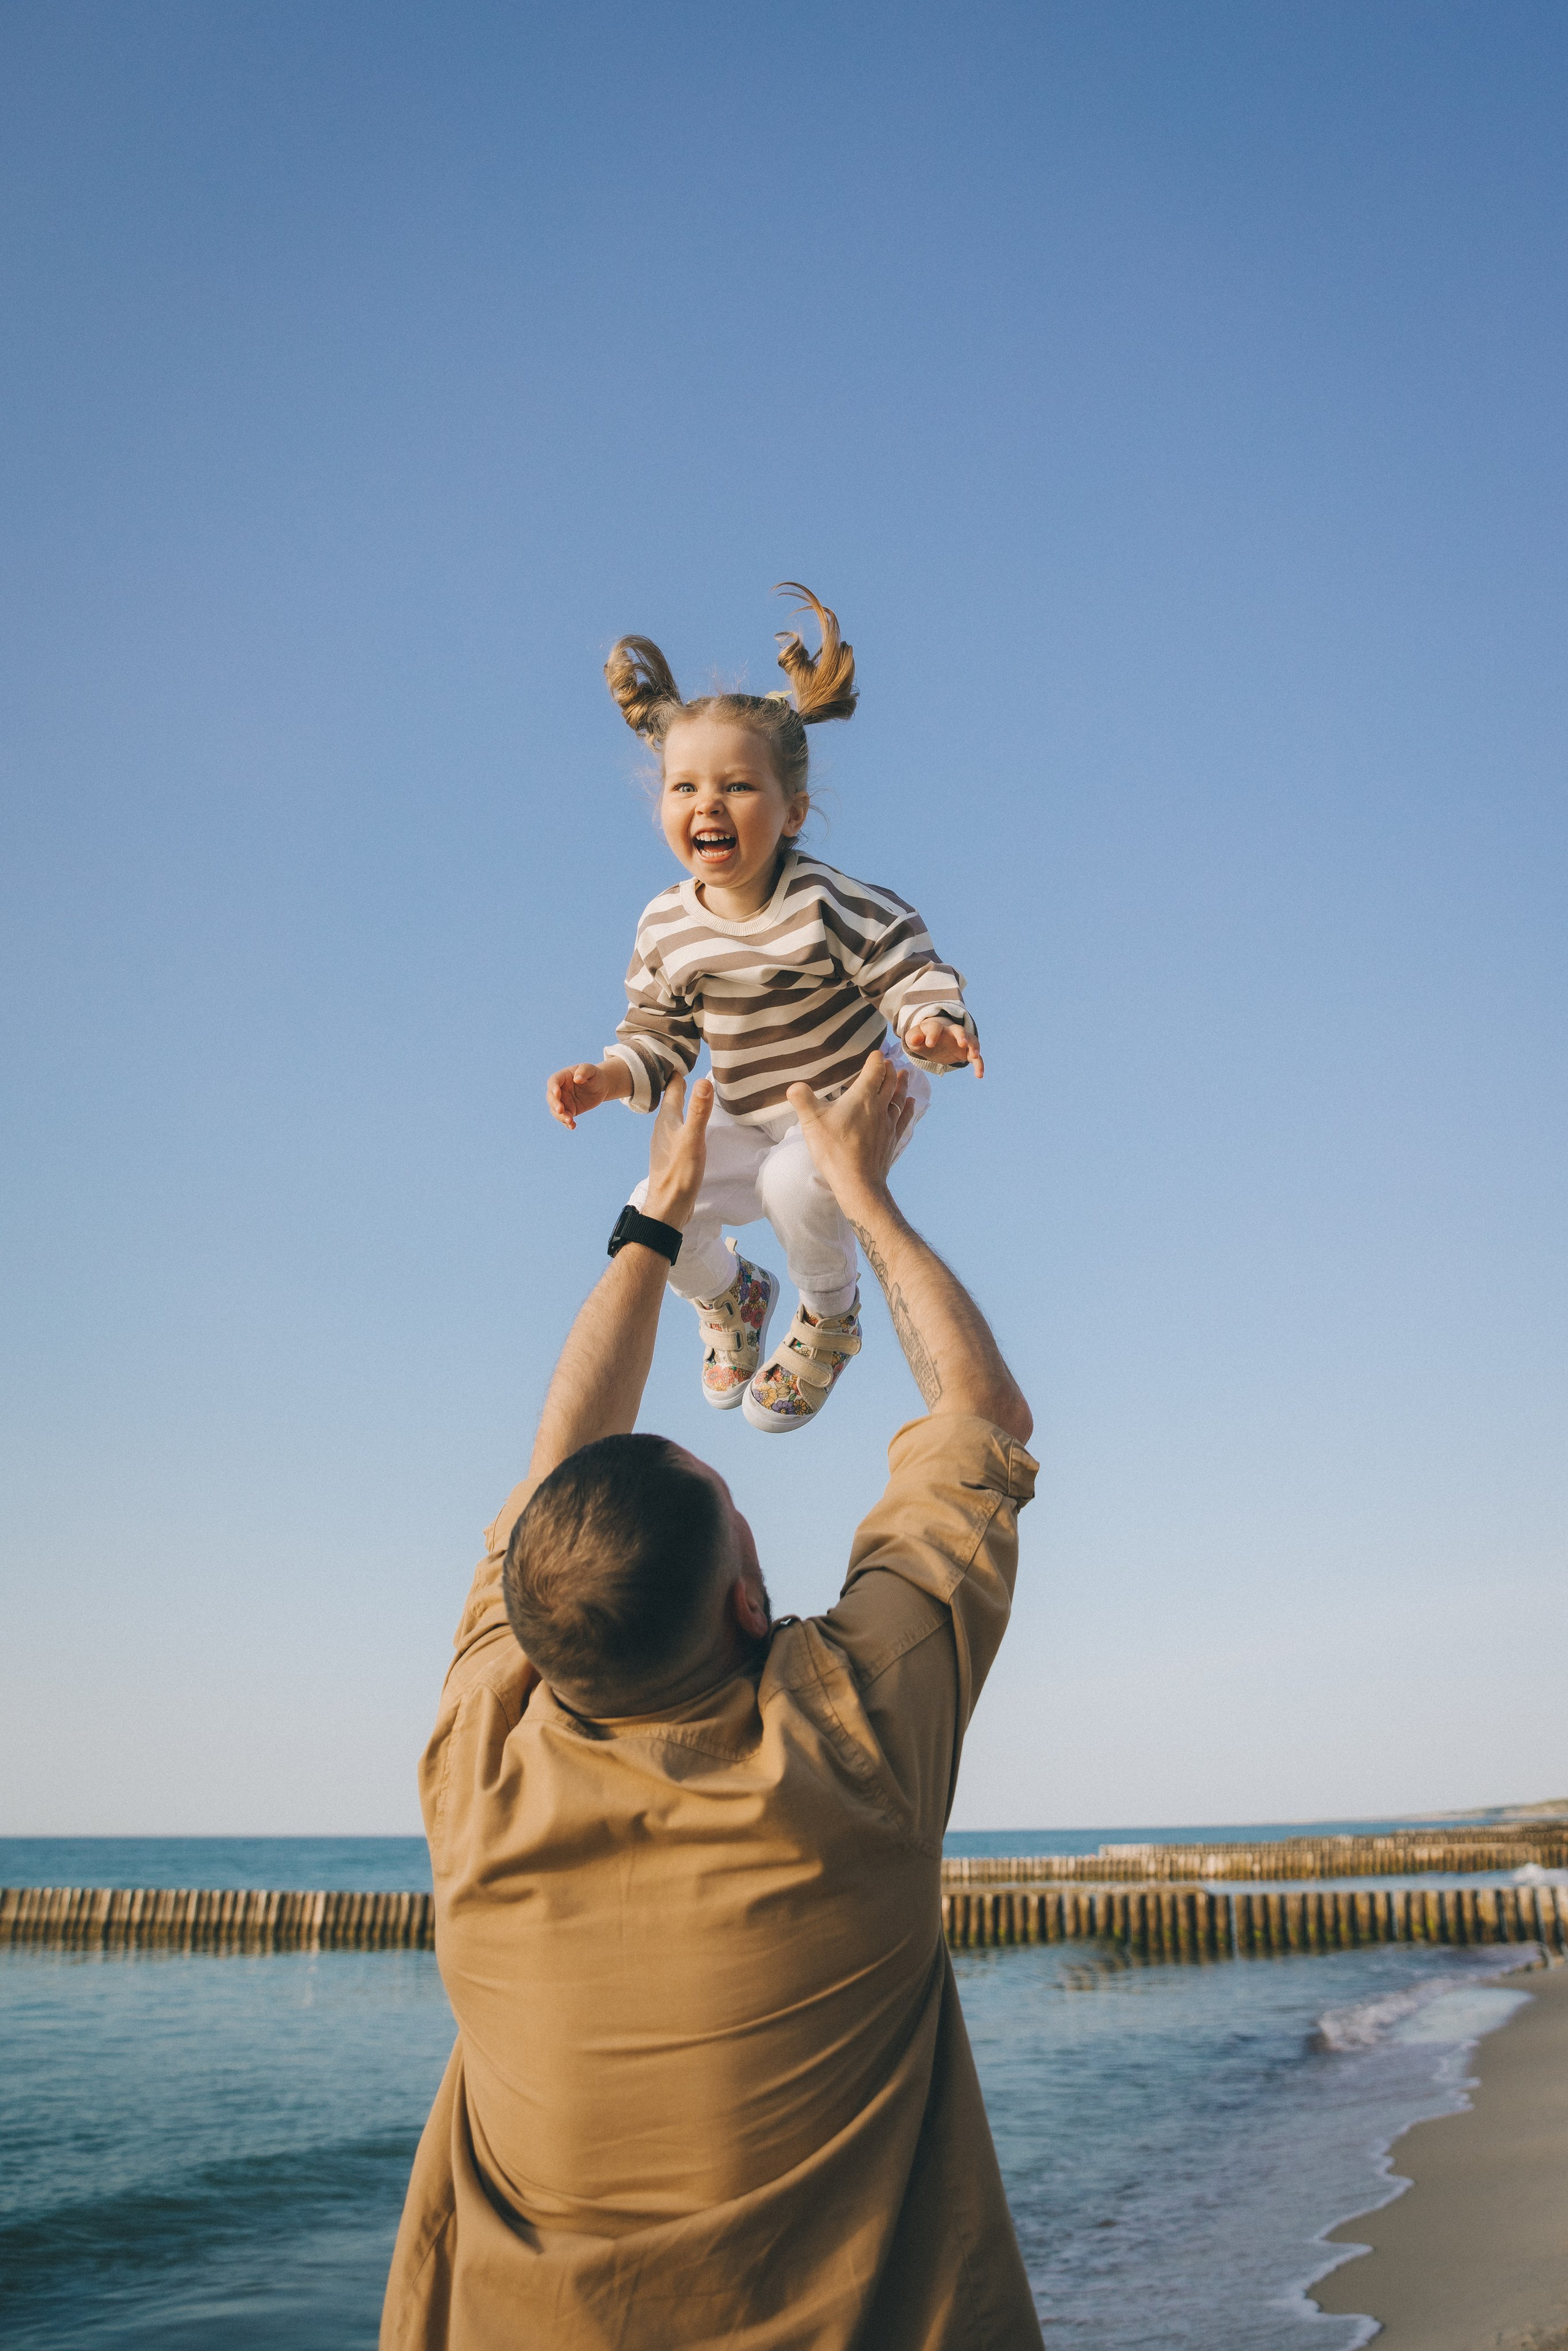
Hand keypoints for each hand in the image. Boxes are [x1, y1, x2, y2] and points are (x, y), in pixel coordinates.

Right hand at [547, 1058, 632, 1129]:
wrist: (601, 1086)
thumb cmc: (594, 1075)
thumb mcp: (591, 1070)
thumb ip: (584, 1071)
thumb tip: (577, 1079)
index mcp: (563, 1077)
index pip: (553, 1081)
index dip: (553, 1087)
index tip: (557, 1093)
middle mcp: (560, 1090)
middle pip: (551, 1098)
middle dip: (555, 1104)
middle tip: (561, 1110)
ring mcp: (564, 1101)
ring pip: (556, 1111)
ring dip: (560, 1117)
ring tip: (570, 1121)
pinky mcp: (570, 1110)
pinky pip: (565, 1118)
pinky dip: (567, 1123)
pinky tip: (572, 1126)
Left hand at [642, 1074, 713, 1227]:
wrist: (668, 1207)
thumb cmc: (680, 1172)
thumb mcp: (693, 1139)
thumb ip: (698, 1111)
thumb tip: (703, 1081)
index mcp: (667, 1119)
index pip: (673, 1087)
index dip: (678, 1070)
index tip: (682, 1052)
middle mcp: (663, 1127)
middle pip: (671, 1099)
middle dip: (678, 1083)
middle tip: (688, 1066)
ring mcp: (666, 1142)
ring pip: (673, 1114)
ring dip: (681, 1102)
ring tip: (691, 1091)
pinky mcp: (672, 1155)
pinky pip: (677, 1129)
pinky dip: (684, 1119)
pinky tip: (690, 1125)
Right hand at [785, 1051, 913, 1215]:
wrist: (858, 1183)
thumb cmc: (834, 1150)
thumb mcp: (812, 1123)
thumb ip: (802, 1100)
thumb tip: (793, 1085)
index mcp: (862, 1097)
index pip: (873, 1071)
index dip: (875, 1059)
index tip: (876, 1052)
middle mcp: (879, 1107)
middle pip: (889, 1082)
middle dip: (889, 1069)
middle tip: (889, 1060)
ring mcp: (888, 1124)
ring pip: (899, 1097)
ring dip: (902, 1084)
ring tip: (905, 1074)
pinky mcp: (892, 1140)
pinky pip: (903, 1118)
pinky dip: (908, 1107)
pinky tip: (910, 1103)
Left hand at [906, 1019, 983, 1077]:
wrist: (933, 1041)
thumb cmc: (922, 1038)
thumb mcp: (914, 1038)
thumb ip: (913, 1037)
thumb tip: (915, 1039)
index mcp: (936, 1028)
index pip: (935, 1027)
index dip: (933, 1035)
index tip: (929, 1044)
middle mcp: (951, 1033)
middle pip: (959, 1030)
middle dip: (961, 1036)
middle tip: (962, 1044)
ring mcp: (961, 1042)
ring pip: (972, 1040)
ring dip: (974, 1047)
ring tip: (974, 1056)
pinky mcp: (966, 1052)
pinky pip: (976, 1057)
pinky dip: (979, 1065)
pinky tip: (979, 1075)